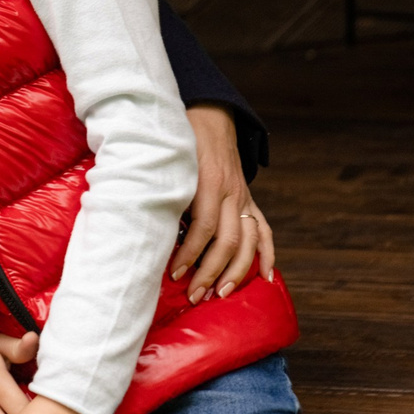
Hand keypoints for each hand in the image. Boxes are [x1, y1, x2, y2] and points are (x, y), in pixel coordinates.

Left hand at [175, 105, 276, 304]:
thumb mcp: (168, 163)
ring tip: (220, 294)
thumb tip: (145, 226)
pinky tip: (265, 278)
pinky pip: (264, 230)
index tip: (174, 274)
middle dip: (211, 272)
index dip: (190, 254)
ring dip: (236, 272)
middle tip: (195, 295)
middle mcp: (231, 192)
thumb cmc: (179, 142)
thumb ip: (163, 191)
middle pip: (227, 240)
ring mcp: (244, 197)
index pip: (203, 227)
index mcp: (209, 182)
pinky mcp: (250, 200)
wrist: (209, 118)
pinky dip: (268, 255)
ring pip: (248, 241)